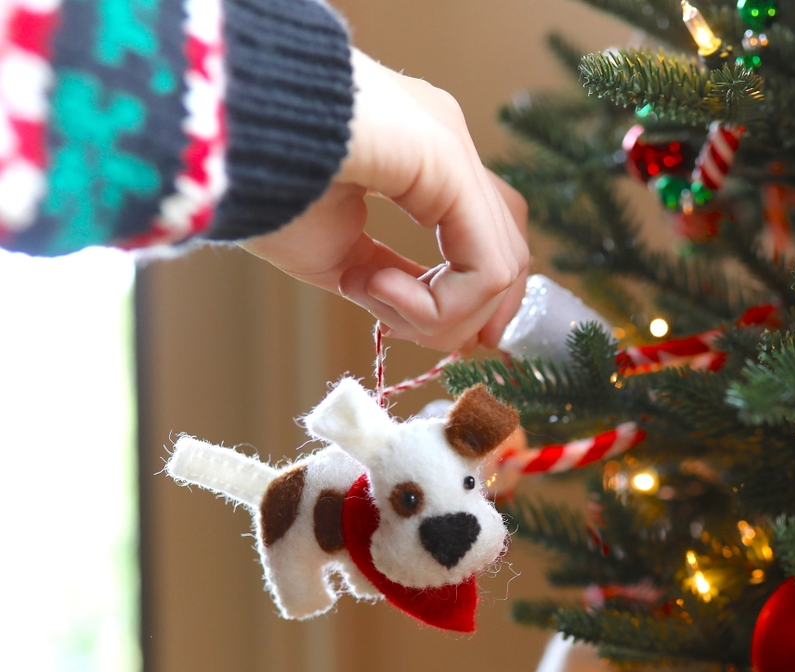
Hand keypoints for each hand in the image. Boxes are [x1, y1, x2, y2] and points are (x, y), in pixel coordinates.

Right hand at [242, 48, 528, 351]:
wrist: (223, 141)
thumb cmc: (261, 188)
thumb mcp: (338, 257)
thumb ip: (389, 283)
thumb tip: (419, 315)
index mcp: (423, 159)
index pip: (489, 234)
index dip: (478, 300)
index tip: (452, 344)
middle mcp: (448, 143)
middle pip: (509, 251)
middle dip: (474, 317)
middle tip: (417, 334)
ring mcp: (452, 143)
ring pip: (501, 267)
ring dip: (441, 316)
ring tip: (374, 298)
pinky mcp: (447, 156)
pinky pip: (484, 266)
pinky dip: (439, 305)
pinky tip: (377, 289)